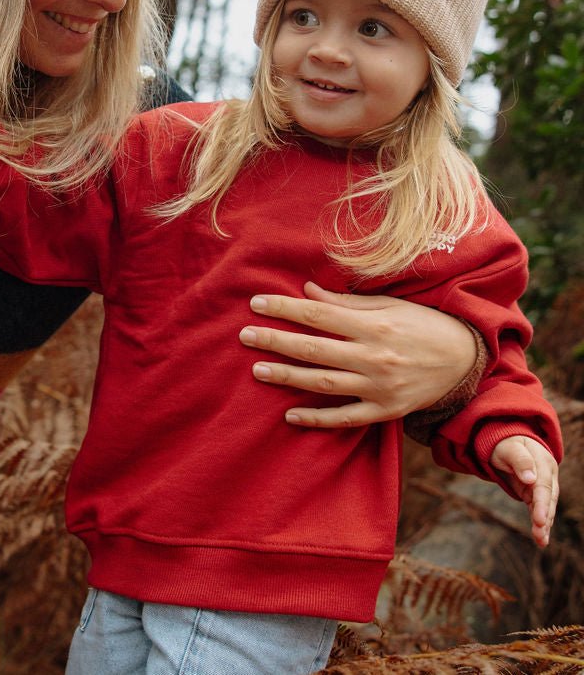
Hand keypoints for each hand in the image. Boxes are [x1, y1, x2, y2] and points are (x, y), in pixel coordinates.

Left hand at [239, 281, 477, 427]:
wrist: (465, 360)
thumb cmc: (422, 324)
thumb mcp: (388, 305)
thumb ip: (346, 303)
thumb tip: (306, 290)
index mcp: (373, 325)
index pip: (318, 315)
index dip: (284, 308)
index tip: (255, 304)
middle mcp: (373, 356)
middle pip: (314, 349)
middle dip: (275, 341)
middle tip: (244, 336)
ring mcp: (379, 387)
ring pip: (323, 383)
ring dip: (287, 376)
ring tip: (257, 370)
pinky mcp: (385, 411)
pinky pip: (346, 418)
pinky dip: (317, 418)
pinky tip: (290, 414)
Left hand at [490, 435, 558, 546]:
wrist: (504, 441)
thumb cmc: (505, 443)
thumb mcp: (509, 447)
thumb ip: (520, 460)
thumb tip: (531, 478)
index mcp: (543, 462)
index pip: (544, 486)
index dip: (542, 503)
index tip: (540, 520)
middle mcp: (547, 475)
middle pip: (548, 499)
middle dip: (545, 517)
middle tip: (540, 534)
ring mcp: (543, 485)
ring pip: (546, 507)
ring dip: (544, 525)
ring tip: (542, 541)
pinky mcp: (535, 494)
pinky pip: (538, 509)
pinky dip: (540, 524)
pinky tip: (541, 539)